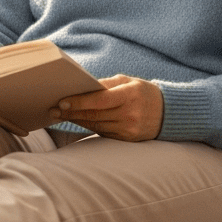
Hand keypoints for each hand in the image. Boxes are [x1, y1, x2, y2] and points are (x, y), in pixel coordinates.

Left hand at [49, 75, 163, 141]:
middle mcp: (130, 114)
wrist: (168, 113)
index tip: (62, 101)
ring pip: (95, 125)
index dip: (80, 102)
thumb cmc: (143, 92)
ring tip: (60, 115)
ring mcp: (128, 129)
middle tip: (53, 109)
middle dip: (71, 112)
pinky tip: (77, 121)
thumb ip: (106, 84)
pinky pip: (102, 132)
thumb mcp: (128, 81)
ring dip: (76, 120)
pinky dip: (88, 126)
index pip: (100, 100)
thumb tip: (82, 87)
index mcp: (130, 95)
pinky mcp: (126, 139)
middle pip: (94, 115)